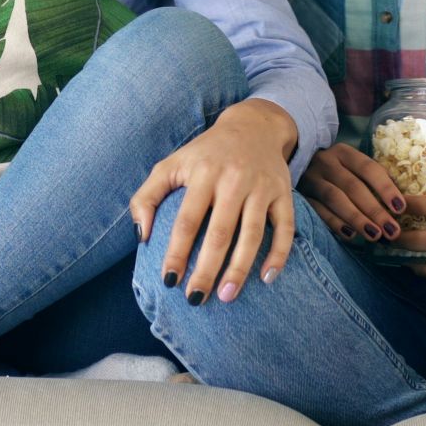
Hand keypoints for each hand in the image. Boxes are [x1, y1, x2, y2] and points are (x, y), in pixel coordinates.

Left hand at [129, 99, 296, 305]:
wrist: (253, 127)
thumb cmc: (204, 154)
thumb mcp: (169, 165)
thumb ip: (146, 197)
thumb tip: (141, 237)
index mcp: (202, 174)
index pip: (187, 220)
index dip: (176, 252)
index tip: (168, 281)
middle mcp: (233, 179)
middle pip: (219, 233)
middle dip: (206, 269)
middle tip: (195, 299)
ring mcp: (261, 186)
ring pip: (252, 234)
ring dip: (239, 269)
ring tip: (226, 297)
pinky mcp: (283, 193)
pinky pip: (285, 228)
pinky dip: (279, 254)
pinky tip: (267, 278)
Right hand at [299, 143, 408, 244]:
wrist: (293, 162)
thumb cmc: (334, 170)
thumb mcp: (351, 166)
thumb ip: (373, 179)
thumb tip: (402, 202)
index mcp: (343, 153)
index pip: (368, 168)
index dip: (385, 188)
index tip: (401, 208)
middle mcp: (325, 162)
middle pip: (353, 186)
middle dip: (374, 210)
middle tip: (391, 230)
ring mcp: (310, 179)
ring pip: (335, 198)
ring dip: (357, 218)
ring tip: (374, 235)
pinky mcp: (300, 195)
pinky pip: (317, 210)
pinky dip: (334, 222)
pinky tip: (350, 235)